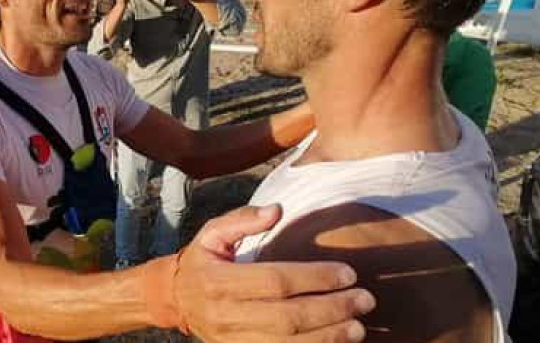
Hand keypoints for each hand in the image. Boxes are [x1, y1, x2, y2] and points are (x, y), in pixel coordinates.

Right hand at [174, 205, 373, 341]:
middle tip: (365, 300)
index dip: (314, 277)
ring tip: (358, 327)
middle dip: (331, 309)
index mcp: (219, 280)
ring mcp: (232, 340)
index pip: (274, 281)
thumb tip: (277, 210)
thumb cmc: (202, 262)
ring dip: (327, 338)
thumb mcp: (212, 233)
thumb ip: (242, 219)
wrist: (174, 300)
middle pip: (287, 317)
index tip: (347, 272)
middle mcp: (225, 314)